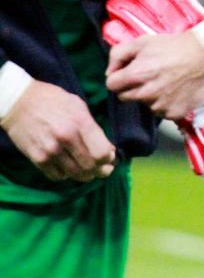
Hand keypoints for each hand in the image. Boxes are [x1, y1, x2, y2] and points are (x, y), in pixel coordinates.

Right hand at [0, 80, 115, 181]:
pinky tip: (69, 167)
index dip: (109, 158)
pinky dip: (66, 175)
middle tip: (103, 169)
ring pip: (75, 174)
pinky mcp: (37, 158)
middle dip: (100, 170)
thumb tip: (108, 149)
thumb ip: (93, 128)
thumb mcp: (79, 107)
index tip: (110, 157)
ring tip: (88, 171)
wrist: (19, 102)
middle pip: (90, 167)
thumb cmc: (53, 101)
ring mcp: (50, 150)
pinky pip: (57, 176)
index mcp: (80, 123)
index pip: (102, 152)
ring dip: (85, 175)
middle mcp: (66, 138)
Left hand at [106, 31, 203, 119]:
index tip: (129, 73)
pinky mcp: (174, 113)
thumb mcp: (143, 41)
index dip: (119, 77)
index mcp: (136, 75)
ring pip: (145, 105)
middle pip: (125, 97)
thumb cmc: (173, 46)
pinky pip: (162, 112)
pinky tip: (174, 91)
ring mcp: (161, 105)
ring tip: (165, 82)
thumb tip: (110, 72)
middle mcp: (147, 93)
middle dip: (132, 87)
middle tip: (148, 76)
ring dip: (150, 96)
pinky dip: (166, 104)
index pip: (112, 85)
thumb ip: (118, 54)